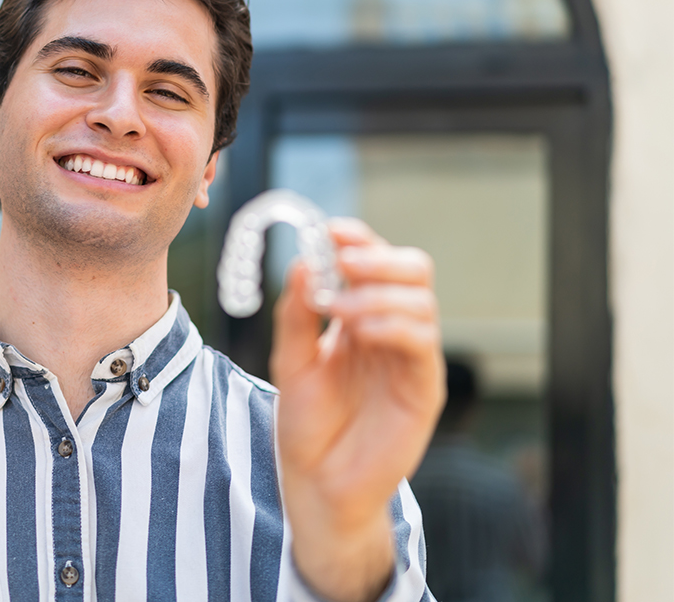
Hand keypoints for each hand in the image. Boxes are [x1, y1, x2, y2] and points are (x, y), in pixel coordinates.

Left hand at [272, 218, 443, 601]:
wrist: (317, 482)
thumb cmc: (306, 424)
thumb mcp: (290, 361)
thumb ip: (296, 315)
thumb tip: (300, 262)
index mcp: (360, 317)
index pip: (372, 262)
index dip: (356, 240)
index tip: (327, 231)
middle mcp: (391, 331)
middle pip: (412, 271)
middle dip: (379, 257)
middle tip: (342, 260)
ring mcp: (411, 359)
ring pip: (422, 301)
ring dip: (378, 293)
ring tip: (337, 307)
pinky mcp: (424, 389)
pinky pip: (423, 343)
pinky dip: (393, 325)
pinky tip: (360, 330)